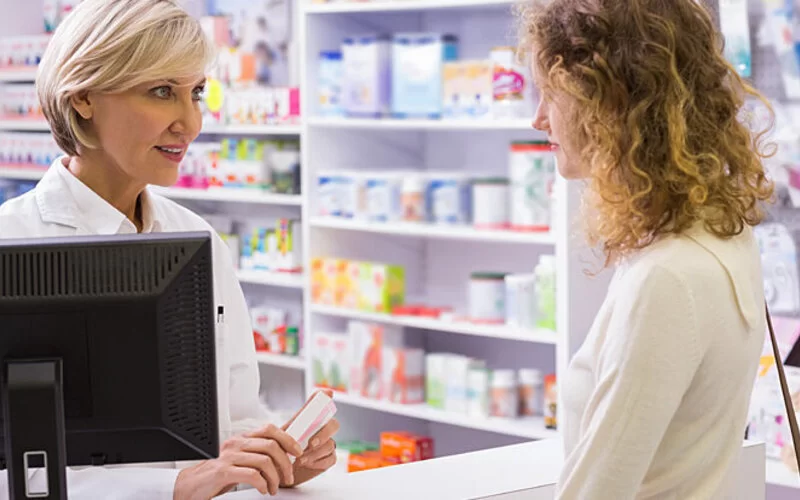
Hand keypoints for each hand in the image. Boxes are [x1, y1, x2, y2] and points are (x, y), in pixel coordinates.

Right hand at [173, 425, 302, 498]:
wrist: (190, 487)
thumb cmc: (217, 475)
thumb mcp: (240, 461)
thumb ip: (257, 455)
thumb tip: (283, 454)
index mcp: (241, 439)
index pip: (269, 429)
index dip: (287, 439)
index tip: (297, 452)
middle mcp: (236, 444)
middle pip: (271, 446)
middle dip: (285, 463)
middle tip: (287, 477)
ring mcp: (229, 457)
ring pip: (264, 461)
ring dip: (275, 478)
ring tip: (273, 488)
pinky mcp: (223, 472)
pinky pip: (252, 475)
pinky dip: (262, 484)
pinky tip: (263, 489)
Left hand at [282, 390, 340, 486]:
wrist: (280, 471)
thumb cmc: (282, 450)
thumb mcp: (283, 434)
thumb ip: (293, 422)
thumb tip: (295, 411)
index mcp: (311, 420)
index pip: (322, 404)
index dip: (326, 397)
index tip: (328, 393)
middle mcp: (323, 429)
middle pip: (333, 425)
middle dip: (324, 433)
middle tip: (311, 443)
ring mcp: (328, 443)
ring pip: (330, 444)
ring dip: (315, 453)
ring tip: (300, 460)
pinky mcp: (329, 458)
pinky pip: (330, 458)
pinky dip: (318, 462)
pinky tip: (307, 464)